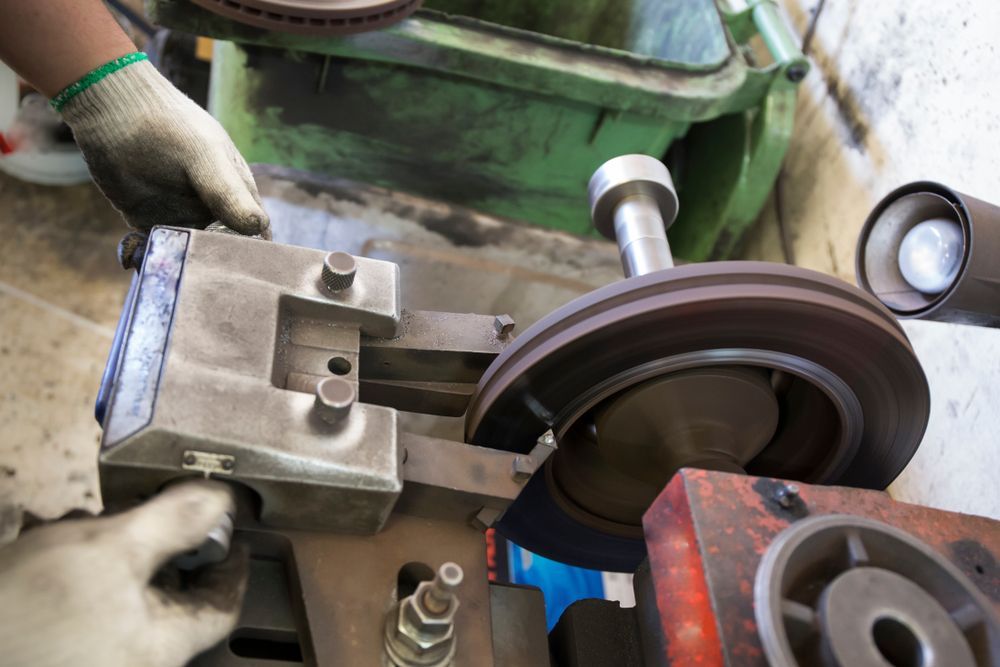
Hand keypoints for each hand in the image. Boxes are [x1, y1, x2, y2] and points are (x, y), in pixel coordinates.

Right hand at [0, 480, 247, 666]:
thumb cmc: (23, 611)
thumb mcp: (109, 549)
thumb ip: (174, 523)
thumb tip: (224, 501)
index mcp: (160, 649)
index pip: (222, 608)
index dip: (232, 565)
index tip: (231, 534)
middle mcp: (132, 663)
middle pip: (169, 601)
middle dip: (159, 551)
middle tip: (146, 516)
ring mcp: (91, 660)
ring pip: (122, 600)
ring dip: (111, 557)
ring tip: (79, 531)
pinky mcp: (56, 653)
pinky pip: (85, 614)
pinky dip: (78, 578)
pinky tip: (44, 551)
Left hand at [58, 59, 269, 264]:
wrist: (112, 109)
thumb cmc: (168, 125)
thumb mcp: (205, 157)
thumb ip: (228, 192)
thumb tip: (258, 229)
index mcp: (238, 195)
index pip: (255, 236)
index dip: (253, 257)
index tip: (245, 278)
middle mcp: (214, 212)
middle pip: (223, 253)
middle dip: (217, 270)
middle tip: (208, 289)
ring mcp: (181, 220)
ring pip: (191, 257)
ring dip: (185, 269)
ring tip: (178, 282)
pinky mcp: (149, 225)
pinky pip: (158, 252)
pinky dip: (154, 262)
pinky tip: (145, 265)